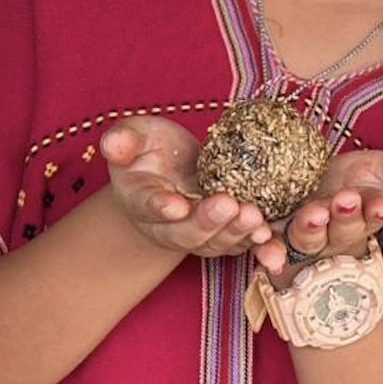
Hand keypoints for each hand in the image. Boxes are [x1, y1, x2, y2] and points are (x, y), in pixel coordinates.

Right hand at [100, 116, 275, 258]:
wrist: (171, 170)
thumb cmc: (149, 149)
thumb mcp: (134, 136)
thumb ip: (124, 140)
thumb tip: (112, 144)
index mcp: (141, 200)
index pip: (148, 205)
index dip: (161, 206)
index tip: (175, 205)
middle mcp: (169, 225)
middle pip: (186, 232)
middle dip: (208, 222)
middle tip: (229, 205)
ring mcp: (199, 233)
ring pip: (216, 242)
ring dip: (237, 233)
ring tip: (254, 217)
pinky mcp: (226, 232)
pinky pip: (242, 244)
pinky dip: (257, 247)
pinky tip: (270, 240)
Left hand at [252, 149, 382, 280]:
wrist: (309, 184)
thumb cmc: (353, 182)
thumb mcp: (382, 171)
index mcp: (365, 219)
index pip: (375, 216)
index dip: (378, 211)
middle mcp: (336, 236)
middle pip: (342, 231)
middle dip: (345, 217)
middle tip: (345, 200)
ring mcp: (304, 240)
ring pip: (307, 239)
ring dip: (310, 229)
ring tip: (313, 214)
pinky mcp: (273, 239)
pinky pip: (269, 246)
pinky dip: (269, 250)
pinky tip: (267, 251)